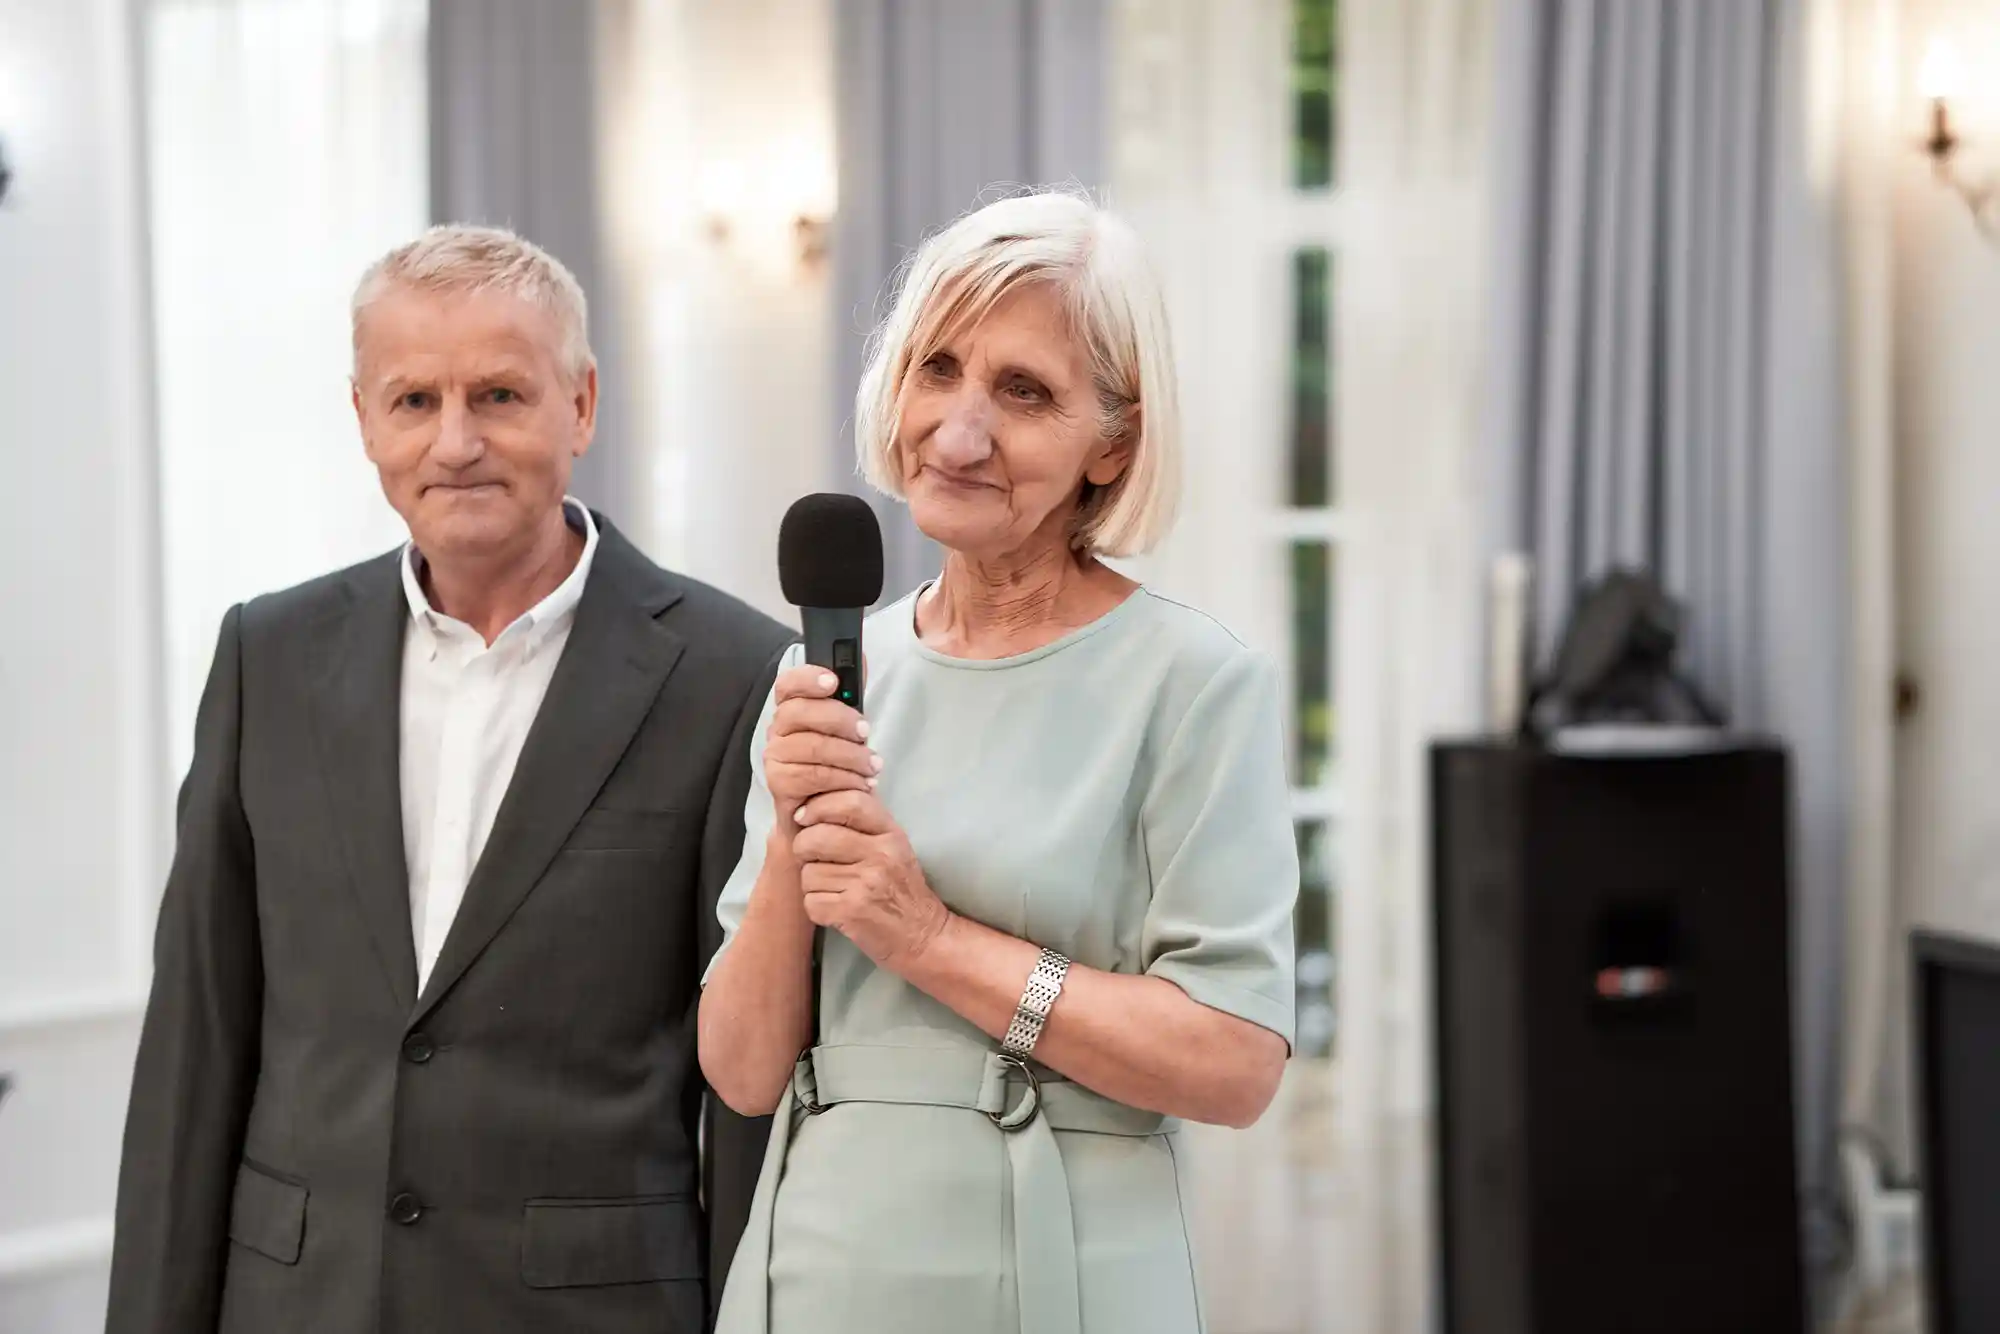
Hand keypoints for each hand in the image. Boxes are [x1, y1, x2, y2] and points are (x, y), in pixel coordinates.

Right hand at [765, 664, 879, 828]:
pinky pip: (812, 776)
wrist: (823, 815)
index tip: (833, 681)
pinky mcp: (778, 784)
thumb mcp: (846, 728)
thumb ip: (850, 696)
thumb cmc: (835, 767)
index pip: (787, 685)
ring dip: (849, 755)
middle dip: (839, 719)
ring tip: (872, 765)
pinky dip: (842, 779)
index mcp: (791, 710)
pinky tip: (860, 783)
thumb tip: (860, 659)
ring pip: (811, 747)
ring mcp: (774, 757)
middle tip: (865, 731)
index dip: (807, 678)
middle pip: (799, 712)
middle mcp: (777, 731)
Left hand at [792, 789, 950, 972]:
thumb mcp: (894, 846)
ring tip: (833, 888)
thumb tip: (821, 794)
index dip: (819, 806)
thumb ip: (864, 821)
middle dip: (804, 848)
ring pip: (809, 873)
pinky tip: (835, 908)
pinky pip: (810, 901)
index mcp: (891, 834)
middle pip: (817, 837)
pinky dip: (817, 907)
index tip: (804, 818)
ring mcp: (867, 885)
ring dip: (812, 883)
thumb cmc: (902, 887)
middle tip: (813, 858)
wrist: (922, 936)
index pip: (850, 802)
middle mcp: (882, 855)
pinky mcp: (852, 913)